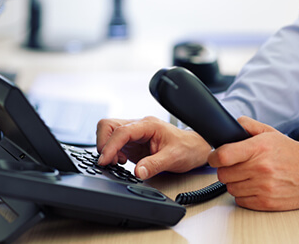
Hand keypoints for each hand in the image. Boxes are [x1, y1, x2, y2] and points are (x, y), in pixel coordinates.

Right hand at [96, 116, 211, 179]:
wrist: (194, 149)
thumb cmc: (187, 148)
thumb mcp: (173, 158)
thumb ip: (154, 164)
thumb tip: (137, 172)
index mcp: (148, 125)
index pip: (121, 131)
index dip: (110, 146)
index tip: (105, 160)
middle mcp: (139, 126)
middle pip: (108, 125)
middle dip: (103, 143)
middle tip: (109, 161)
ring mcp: (134, 134)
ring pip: (109, 133)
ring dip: (107, 149)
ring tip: (118, 162)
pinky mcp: (133, 143)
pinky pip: (114, 144)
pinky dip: (112, 153)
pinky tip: (122, 162)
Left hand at [208, 116, 298, 210]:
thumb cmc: (290, 154)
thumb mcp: (271, 133)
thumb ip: (249, 126)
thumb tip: (232, 124)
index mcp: (259, 148)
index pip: (223, 155)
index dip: (214, 157)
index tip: (214, 158)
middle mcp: (260, 168)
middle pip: (223, 174)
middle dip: (226, 170)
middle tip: (236, 167)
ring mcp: (263, 187)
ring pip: (230, 188)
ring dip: (235, 183)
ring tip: (248, 176)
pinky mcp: (266, 202)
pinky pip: (240, 201)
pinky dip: (244, 195)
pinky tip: (254, 187)